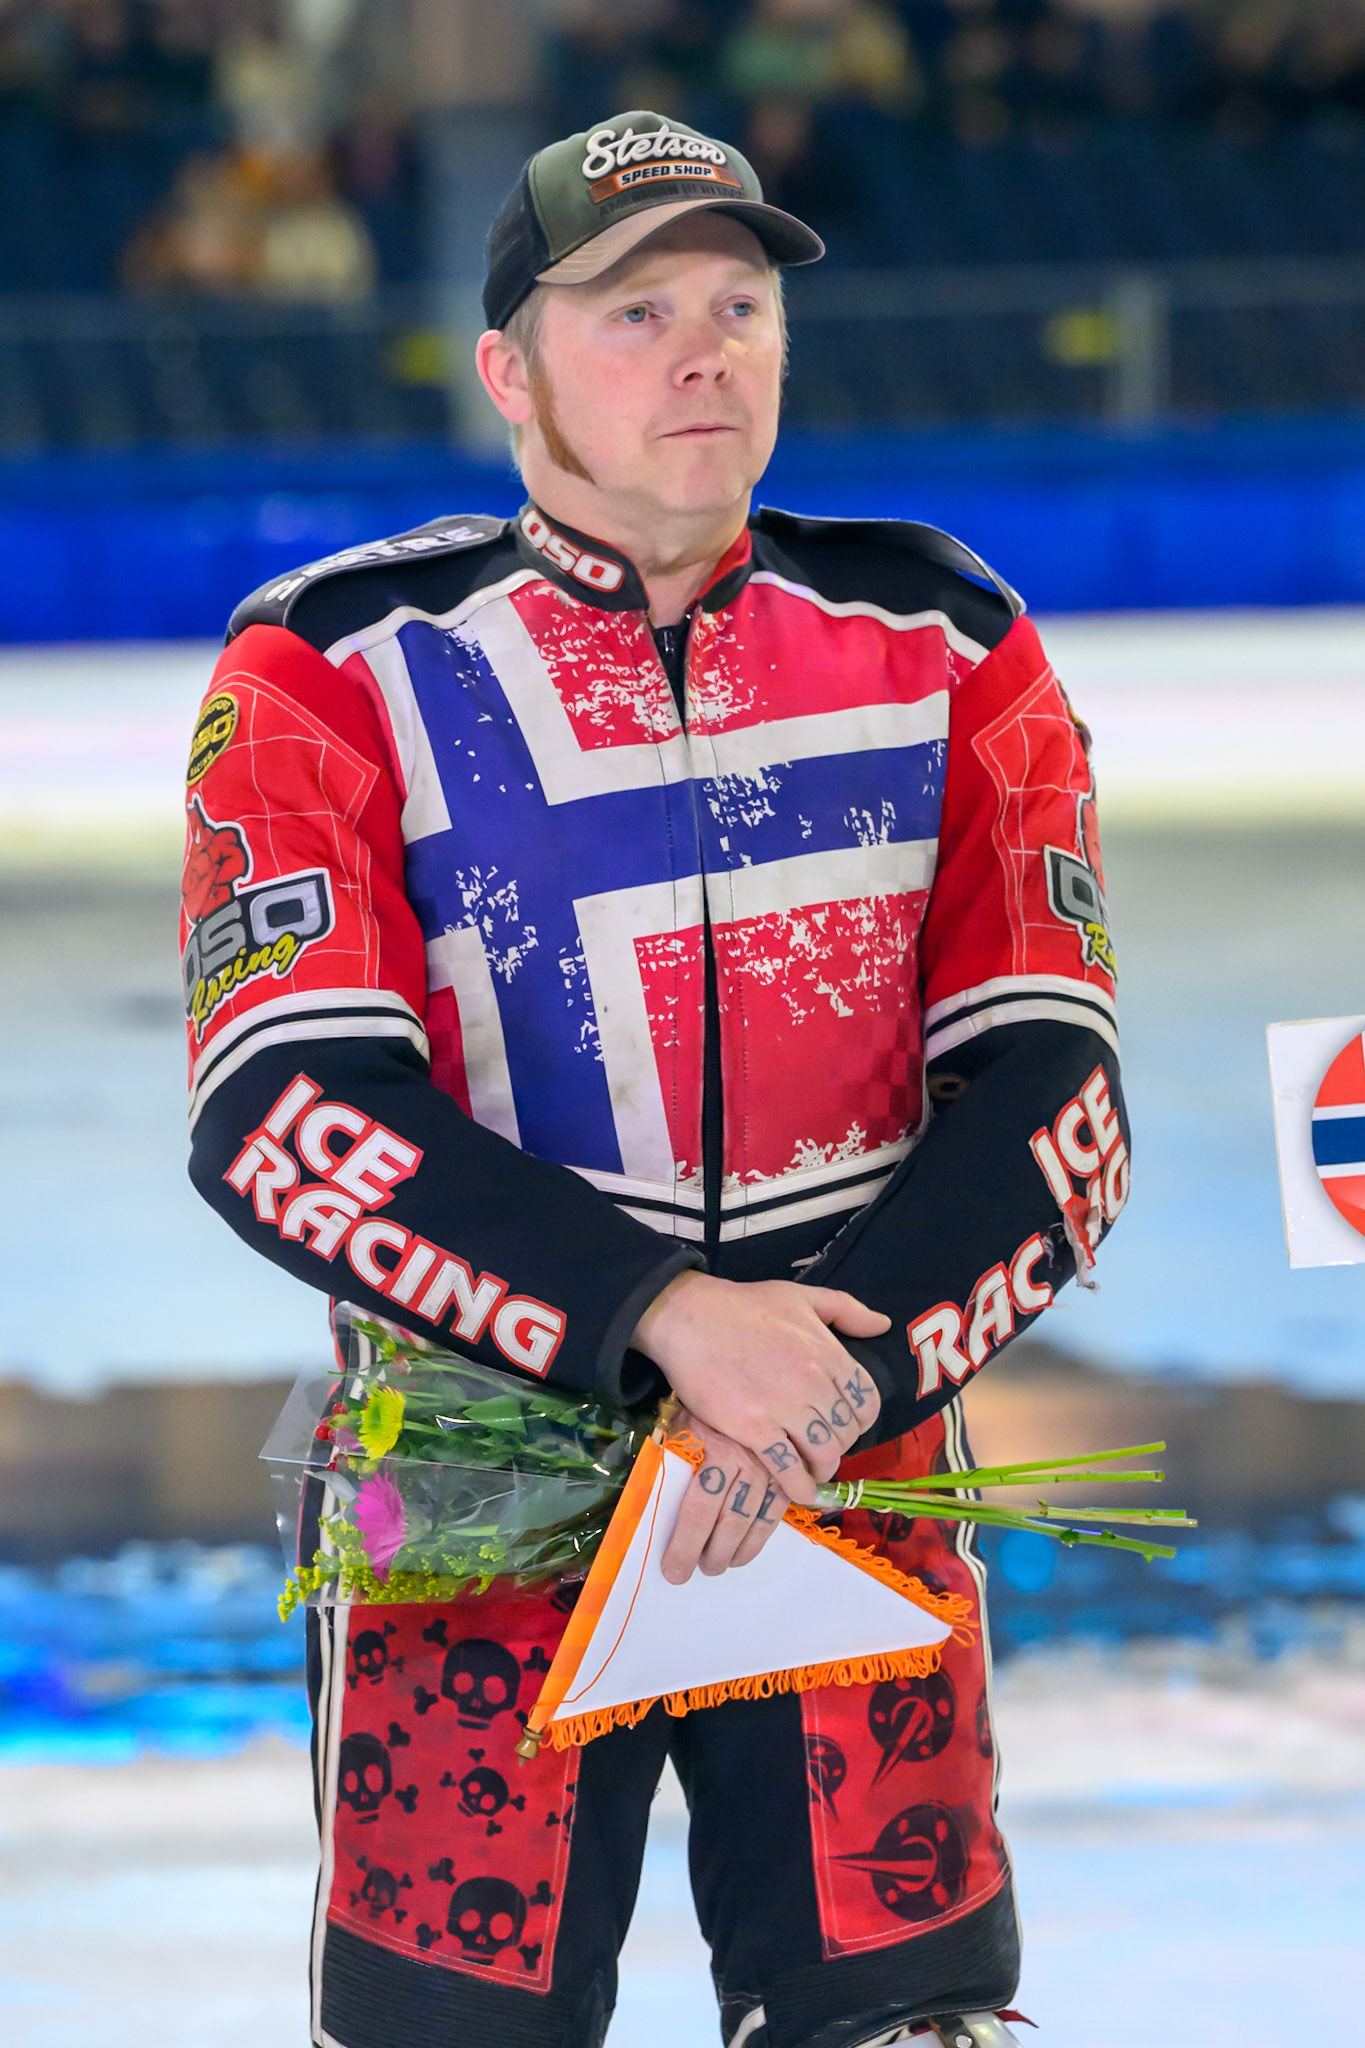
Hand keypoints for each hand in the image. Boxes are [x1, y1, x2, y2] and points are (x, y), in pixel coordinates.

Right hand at [631, 1273, 886, 1506]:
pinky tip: (799, 1490)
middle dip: (840, 1444)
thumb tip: (882, 1325)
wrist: (689, 1318)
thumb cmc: (744, 1305)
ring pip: (823, 1454)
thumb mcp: (801, 1296)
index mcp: (828, 1352)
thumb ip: (847, 1309)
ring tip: (813, 1469)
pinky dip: (799, 1486)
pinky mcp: (753, 1428)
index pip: (867, 1401)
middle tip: (824, 1447)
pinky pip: (788, 1469)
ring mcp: (783, 1407)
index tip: (847, 1424)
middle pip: (846, 1432)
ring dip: (823, 1467)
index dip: (862, 1419)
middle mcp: (812, 1382)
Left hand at [660, 1406, 789, 1583]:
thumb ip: (671, 1465)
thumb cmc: (696, 1404)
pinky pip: (777, 1507)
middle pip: (727, 1519)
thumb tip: (653, 1512)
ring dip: (740, 1549)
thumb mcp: (676, 1428)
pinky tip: (749, 1549)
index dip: (685, 1546)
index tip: (674, 1571)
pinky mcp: (787, 1464)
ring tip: (725, 1565)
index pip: (696, 1510)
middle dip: (713, 1553)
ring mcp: (770, 1463)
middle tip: (704, 1571)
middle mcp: (743, 1459)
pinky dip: (764, 1533)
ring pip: (755, 1518)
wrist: (731, 1364)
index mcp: (711, 1450)